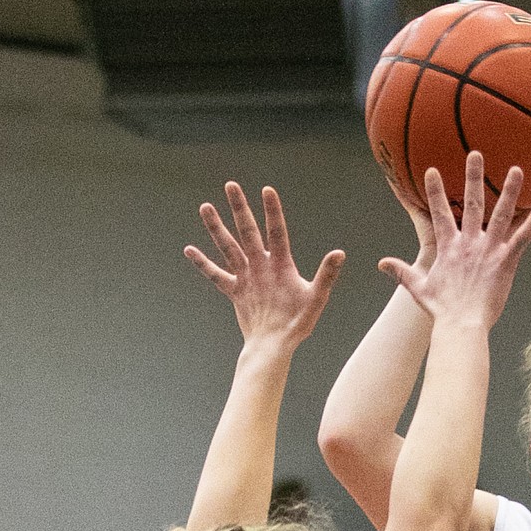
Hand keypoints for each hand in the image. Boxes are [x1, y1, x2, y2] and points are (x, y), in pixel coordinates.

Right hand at [185, 183, 344, 350]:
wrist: (275, 345)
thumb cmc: (298, 323)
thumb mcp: (315, 298)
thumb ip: (326, 275)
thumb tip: (340, 252)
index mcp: (281, 265)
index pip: (277, 232)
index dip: (272, 212)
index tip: (267, 190)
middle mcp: (262, 265)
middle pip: (249, 232)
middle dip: (240, 209)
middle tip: (231, 185)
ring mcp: (247, 276)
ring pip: (229, 247)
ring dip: (217, 228)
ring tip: (205, 207)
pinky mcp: (236, 291)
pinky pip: (216, 275)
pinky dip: (203, 264)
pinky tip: (189, 249)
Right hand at [379, 153, 530, 331]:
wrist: (461, 325)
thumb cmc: (442, 310)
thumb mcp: (419, 288)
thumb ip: (402, 272)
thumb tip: (382, 264)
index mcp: (449, 248)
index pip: (440, 213)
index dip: (436, 192)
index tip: (432, 171)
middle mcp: (469, 243)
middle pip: (473, 204)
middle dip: (474, 178)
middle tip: (476, 154)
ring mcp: (488, 250)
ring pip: (501, 214)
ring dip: (509, 191)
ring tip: (517, 170)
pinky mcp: (506, 262)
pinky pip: (522, 238)